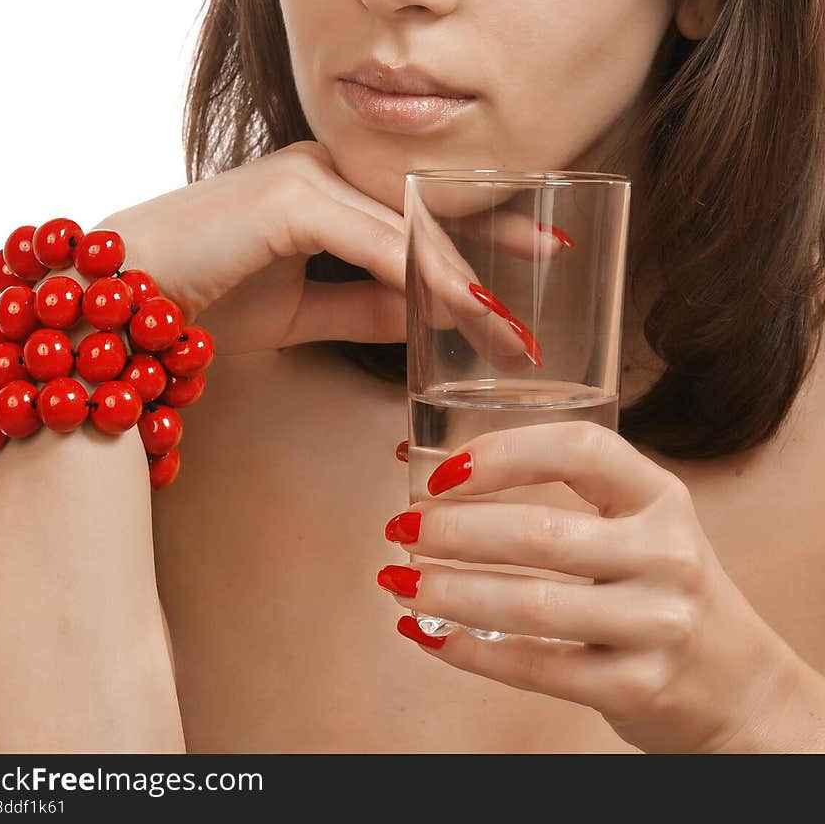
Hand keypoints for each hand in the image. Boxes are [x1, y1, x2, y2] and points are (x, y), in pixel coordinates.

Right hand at [102, 140, 560, 362]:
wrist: (116, 306)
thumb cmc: (198, 299)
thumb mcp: (299, 310)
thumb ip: (363, 305)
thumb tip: (425, 316)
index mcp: (321, 188)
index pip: (413, 206)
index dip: (476, 228)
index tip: (533, 250)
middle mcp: (320, 168)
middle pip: (426, 203)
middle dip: (496, 232)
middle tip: (558, 257)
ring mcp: (306, 173)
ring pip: (407, 225)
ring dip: (466, 277)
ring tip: (512, 322)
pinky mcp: (291, 195)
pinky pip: (374, 241)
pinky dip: (423, 277)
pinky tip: (464, 308)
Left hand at [378, 420, 801, 752]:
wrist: (738, 684)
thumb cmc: (660, 584)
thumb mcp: (638, 521)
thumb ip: (558, 491)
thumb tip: (426, 463)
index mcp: (660, 495)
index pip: (580, 449)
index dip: (502, 454)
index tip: (441, 471)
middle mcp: (666, 554)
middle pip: (540, 533)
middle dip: (453, 530)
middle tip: (400, 527)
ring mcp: (656, 624)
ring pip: (530, 604)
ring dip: (448, 592)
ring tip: (397, 580)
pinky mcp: (637, 687)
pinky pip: (536, 668)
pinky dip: (471, 652)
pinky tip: (429, 636)